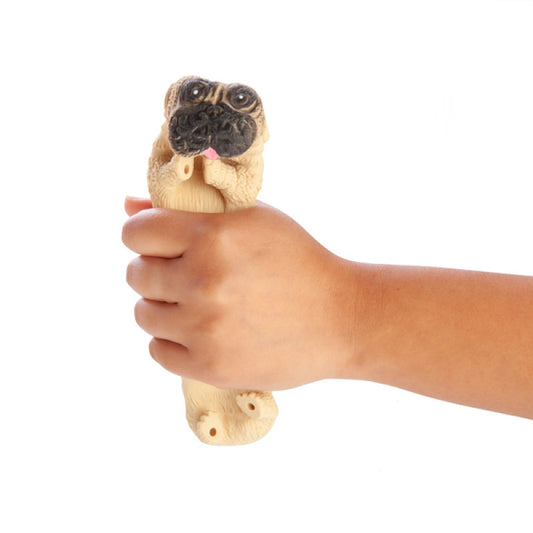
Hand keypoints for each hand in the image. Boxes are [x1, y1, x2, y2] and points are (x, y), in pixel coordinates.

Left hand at [122, 197, 357, 390]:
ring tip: (196, 304)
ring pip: (143, 314)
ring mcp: (205, 328)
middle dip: (153, 270)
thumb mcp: (253, 219)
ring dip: (162, 307)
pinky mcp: (210, 367)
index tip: (157, 243)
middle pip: (135, 274)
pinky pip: (158, 351)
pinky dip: (172, 341)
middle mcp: (203, 281)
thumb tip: (127, 204)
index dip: (142, 235)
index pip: (135, 232)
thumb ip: (190, 209)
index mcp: (213, 236)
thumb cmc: (298, 261)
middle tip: (184, 275)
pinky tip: (200, 332)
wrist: (341, 318)